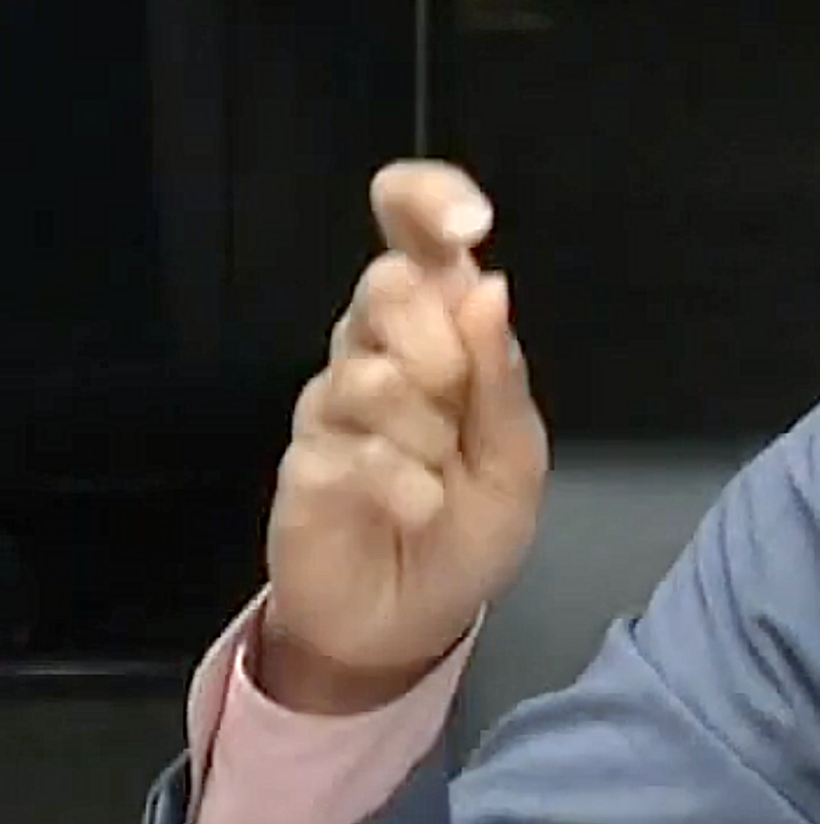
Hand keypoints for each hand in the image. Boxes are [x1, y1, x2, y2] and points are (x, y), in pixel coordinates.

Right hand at [259, 161, 549, 713]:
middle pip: (384, 285)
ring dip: (427, 435)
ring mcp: (330, 403)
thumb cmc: (470, 526)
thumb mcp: (516, 458)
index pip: (413, 232)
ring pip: (370, 374)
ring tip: (439, 476)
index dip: (429, 202)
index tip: (469, 222)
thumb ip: (501, 376)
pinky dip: (405, 486)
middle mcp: (375, 349)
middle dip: (440, 346)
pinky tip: (420, 508)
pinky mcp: (300, 462)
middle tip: (456, 402)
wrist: (413, 620)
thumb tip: (486, 282)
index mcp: (437, 329)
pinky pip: (351, 451)